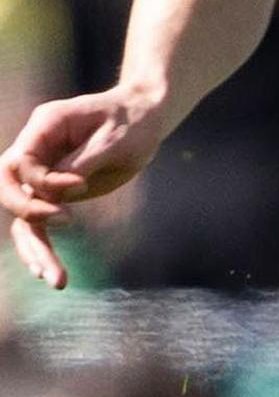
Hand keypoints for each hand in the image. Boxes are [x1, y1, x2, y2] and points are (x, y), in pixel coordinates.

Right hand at [3, 86, 167, 288]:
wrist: (146, 117)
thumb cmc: (134, 121)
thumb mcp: (116, 137)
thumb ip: (84, 161)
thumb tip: (62, 191)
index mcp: (45, 126)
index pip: (20, 161)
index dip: (43, 179)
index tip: (79, 185)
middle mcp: (36, 150)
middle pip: (9, 188)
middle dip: (28, 212)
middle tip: (65, 221)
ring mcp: (42, 174)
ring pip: (22, 214)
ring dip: (34, 248)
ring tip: (54, 278)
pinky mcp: (55, 194)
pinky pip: (38, 224)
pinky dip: (42, 248)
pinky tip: (51, 275)